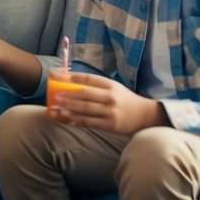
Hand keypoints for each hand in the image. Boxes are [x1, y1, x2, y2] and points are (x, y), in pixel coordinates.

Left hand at [49, 72, 167, 133]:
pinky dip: (76, 120)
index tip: (55, 75)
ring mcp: (110, 112)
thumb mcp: (114, 88)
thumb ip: (96, 86)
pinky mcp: (110, 125)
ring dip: (69, 108)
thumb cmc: (124, 100)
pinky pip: (89, 122)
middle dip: (67, 94)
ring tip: (57, 107)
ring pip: (85, 109)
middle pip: (84, 94)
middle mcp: (110, 97)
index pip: (87, 79)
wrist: (145, 116)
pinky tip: (67, 118)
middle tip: (55, 94)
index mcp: (111, 85)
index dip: (69, 76)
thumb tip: (71, 83)